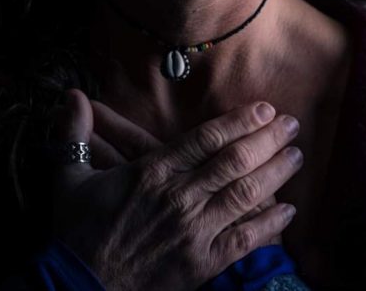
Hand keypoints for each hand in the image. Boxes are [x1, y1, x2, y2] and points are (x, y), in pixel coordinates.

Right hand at [49, 90, 302, 290]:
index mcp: (152, 172)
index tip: (264, 108)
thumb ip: (72, 133)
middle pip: (233, 161)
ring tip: (296, 156)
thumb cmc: (76, 231)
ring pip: (244, 194)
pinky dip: (269, 225)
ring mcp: (193, 231)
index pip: (206, 139)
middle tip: (293, 125)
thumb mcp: (69, 177)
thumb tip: (70, 95)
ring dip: (274, 173)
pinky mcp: (201, 264)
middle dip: (267, 140)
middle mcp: (179, 197)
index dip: (239, 121)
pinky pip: (243, 241)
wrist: (78, 288)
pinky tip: (288, 211)